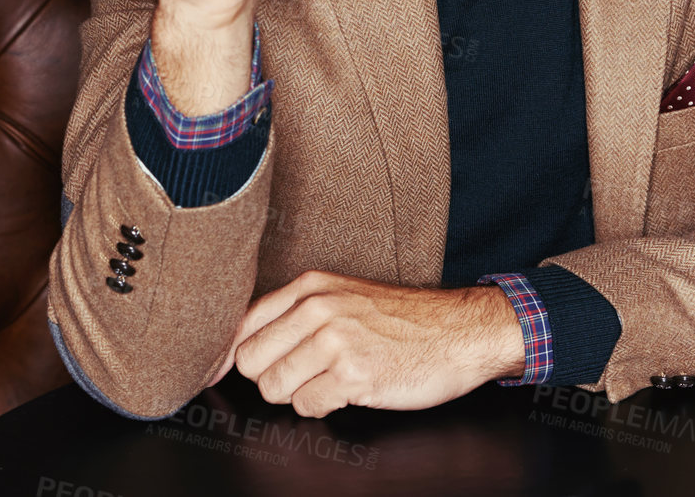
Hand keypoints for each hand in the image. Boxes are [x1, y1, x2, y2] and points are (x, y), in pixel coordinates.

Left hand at [207, 269, 525, 417]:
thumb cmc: (402, 319)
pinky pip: (307, 407)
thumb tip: (241, 345)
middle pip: (249, 361)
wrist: (460, 331)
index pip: (242, 325)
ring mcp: (335, 341)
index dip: (234, 356)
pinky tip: (349, 391)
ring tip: (330, 382)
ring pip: (274, 388)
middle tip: (303, 376)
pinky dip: (324, 407)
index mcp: (310, 286)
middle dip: (270, 378)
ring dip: (299, 395)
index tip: (242, 370)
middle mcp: (317, 308)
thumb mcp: (343, 296)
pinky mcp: (354, 375)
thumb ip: (295, 313)